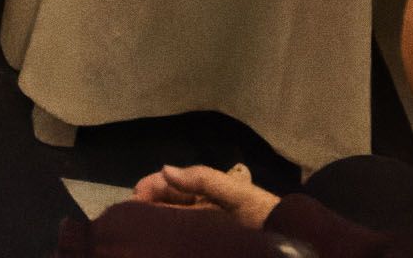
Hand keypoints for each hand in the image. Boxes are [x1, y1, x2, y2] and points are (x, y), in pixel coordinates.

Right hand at [128, 165, 277, 227]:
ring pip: (170, 224)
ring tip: (135, 231)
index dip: (151, 187)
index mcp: (205, 191)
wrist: (285, 240)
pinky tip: (155, 241)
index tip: (134, 197)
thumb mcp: (232, 191)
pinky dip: (167, 239)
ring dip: (152, 224)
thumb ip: (200, 179)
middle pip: (165, 206)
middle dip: (145, 207)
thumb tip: (164, 169)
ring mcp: (201, 229)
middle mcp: (199, 209)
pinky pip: (181, 239)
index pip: (170, 186)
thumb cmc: (260, 212)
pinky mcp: (203, 243)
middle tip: (127, 218)